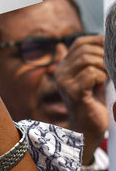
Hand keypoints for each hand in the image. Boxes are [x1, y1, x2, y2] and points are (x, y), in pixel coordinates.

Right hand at [55, 33, 107, 157]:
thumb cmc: (96, 104)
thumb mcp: (96, 78)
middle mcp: (60, 71)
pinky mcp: (72, 91)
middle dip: (103, 56)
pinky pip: (91, 74)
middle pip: (84, 49)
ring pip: (88, 59)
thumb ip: (96, 62)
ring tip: (107, 79)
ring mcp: (64, 81)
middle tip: (111, 69)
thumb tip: (109, 44)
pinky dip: (102, 78)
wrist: (88, 129)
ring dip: (104, 67)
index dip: (97, 41)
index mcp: (64, 66)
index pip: (79, 43)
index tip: (111, 47)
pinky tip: (101, 87)